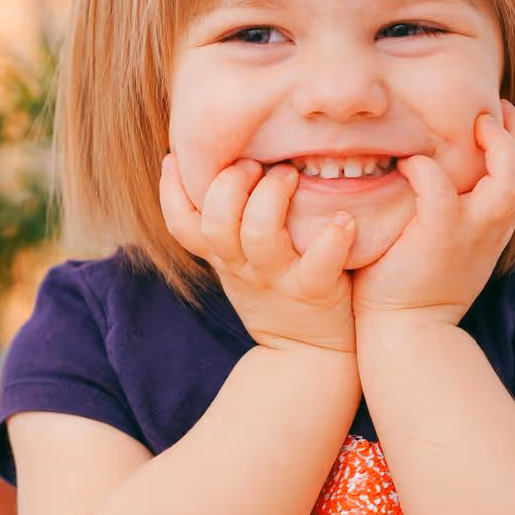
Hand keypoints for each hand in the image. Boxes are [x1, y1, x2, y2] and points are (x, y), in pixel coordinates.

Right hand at [159, 155, 357, 356]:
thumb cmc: (275, 294)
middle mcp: (242, 266)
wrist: (307, 357)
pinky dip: (332, 238)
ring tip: (291, 175)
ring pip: (260, 235)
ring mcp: (277, 279)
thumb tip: (222, 165)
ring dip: (273, 197)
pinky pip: (319, 264)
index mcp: (222, 255)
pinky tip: (344, 220)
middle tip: (254, 164)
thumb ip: (228, 224)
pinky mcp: (313, 292)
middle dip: (230, 183)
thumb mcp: (238, 264)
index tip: (175, 157)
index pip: (180, 224)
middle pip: (216, 222)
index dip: (170, 191)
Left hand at [351, 101, 514, 324]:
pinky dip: (426, 168)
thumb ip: (456, 209)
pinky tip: (408, 164)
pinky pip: (439, 188)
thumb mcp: (449, 243)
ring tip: (473, 125)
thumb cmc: (414, 284)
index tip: (499, 117)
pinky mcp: (438, 237)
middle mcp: (492, 227)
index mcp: (496, 225)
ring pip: (510, 180)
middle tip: (493, 110)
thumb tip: (438, 167)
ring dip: (497, 145)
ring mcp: (470, 232)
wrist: (405, 334)